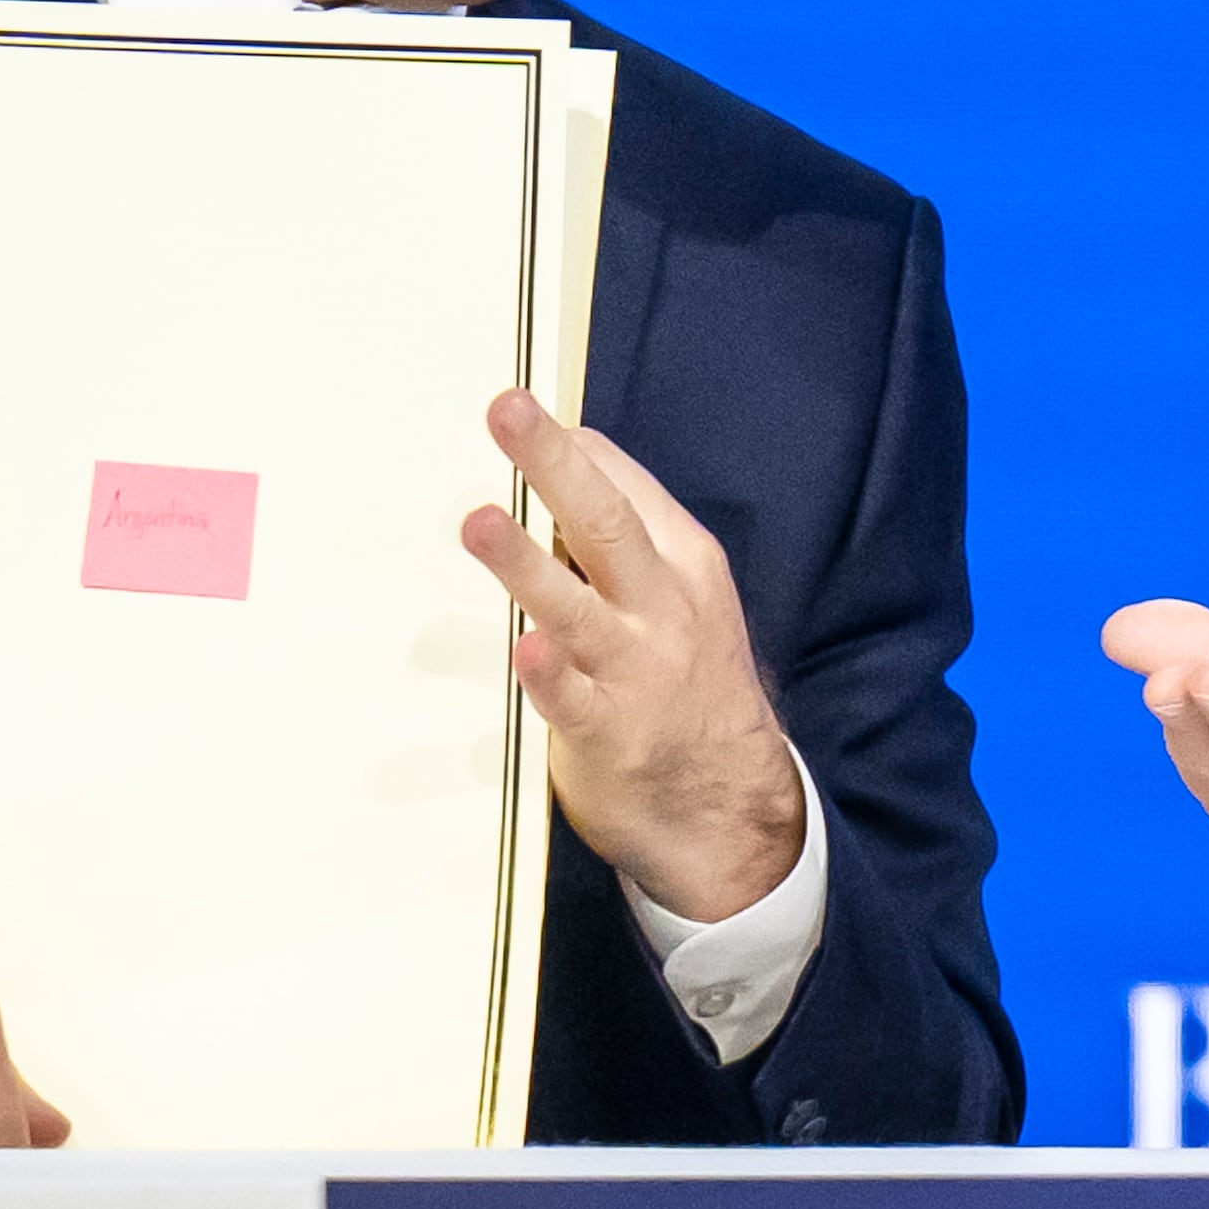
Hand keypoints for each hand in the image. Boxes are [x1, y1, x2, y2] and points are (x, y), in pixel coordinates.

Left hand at [459, 390, 805, 923]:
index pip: (625, 484)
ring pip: (576, 605)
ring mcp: (635, 668)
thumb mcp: (678, 600)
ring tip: (479, 524)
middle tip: (506, 410)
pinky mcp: (607, 732)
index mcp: (682, 562)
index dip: (572, 446)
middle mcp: (662, 605)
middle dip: (552, 463)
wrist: (730, 803)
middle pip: (605, 520)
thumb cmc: (688, 684)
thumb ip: (623, 549)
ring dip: (525, 564)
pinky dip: (550, 673)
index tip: (521, 406)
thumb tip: (561, 473)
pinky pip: (571, 698)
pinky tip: (529, 650)